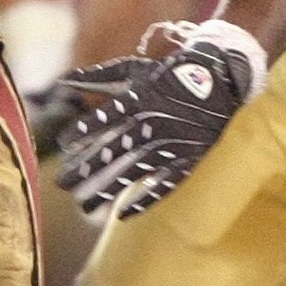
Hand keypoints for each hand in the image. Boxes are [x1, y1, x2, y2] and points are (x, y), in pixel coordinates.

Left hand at [55, 20, 262, 218]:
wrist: (224, 81)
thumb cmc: (173, 74)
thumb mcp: (137, 70)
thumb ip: (100, 77)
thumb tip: (63, 81)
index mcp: (139, 99)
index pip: (104, 119)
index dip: (82, 132)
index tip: (61, 145)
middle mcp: (152, 123)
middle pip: (112, 151)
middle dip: (84, 169)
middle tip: (60, 184)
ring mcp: (171, 144)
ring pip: (132, 172)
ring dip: (106, 190)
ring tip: (83, 206)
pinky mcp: (189, 160)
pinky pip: (165, 185)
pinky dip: (145, 201)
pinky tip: (121, 216)